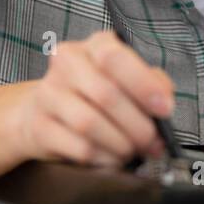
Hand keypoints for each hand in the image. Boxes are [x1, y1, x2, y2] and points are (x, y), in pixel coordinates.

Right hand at [13, 29, 174, 165]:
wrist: (42, 111)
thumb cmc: (96, 92)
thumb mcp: (127, 78)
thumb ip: (153, 82)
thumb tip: (165, 103)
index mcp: (95, 45)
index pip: (114, 57)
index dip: (143, 84)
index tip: (164, 109)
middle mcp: (67, 63)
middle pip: (105, 95)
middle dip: (137, 125)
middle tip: (153, 142)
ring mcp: (48, 93)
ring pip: (89, 123)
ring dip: (120, 143)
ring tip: (132, 151)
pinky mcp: (38, 126)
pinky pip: (78, 147)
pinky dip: (103, 158)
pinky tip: (113, 158)